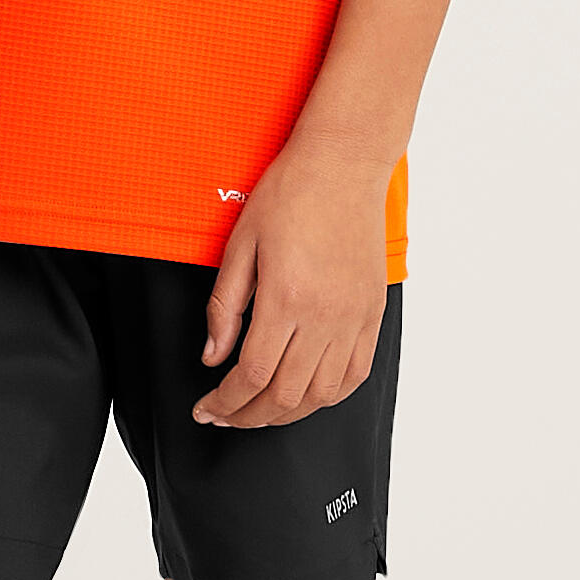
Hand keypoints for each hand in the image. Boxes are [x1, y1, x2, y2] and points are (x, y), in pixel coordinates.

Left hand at [193, 142, 390, 427]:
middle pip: (286, 395)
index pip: (251, 375)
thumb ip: (224, 306)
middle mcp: (325, 316)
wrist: (344, 164)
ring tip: (260, 411)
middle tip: (225, 415)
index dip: (225, 403)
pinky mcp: (372, 313)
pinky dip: (330, 396)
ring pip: (322, 395)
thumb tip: (213, 356)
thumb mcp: (240, 244)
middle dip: (249, 416)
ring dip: (287, 414)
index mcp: (286, 298)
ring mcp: (354, 317)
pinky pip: (356, 373)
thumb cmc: (290, 193)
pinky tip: (307, 396)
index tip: (206, 408)